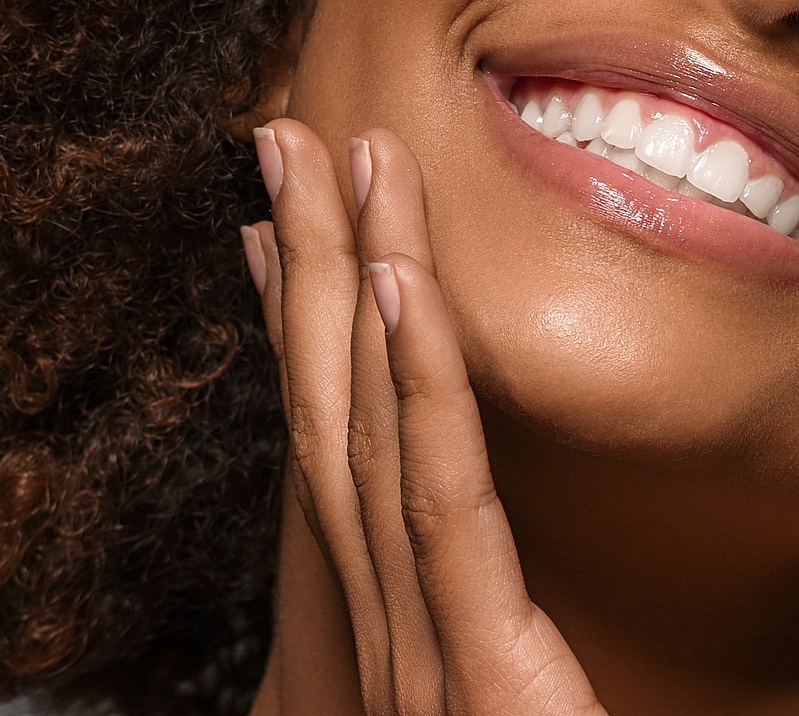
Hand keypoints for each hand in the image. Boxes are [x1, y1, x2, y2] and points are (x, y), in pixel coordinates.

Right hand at [243, 119, 607, 715]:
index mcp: (404, 637)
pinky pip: (444, 499)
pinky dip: (419, 381)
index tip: (277, 231)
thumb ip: (500, 644)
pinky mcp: (483, 675)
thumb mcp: (521, 709)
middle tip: (283, 140)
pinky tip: (401, 283)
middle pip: (332, 409)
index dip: (303, 328)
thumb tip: (509, 597)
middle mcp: (389, 632)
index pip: (339, 452)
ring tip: (342, 158)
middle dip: (308, 262)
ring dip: (353, 276)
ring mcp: (420, 656)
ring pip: (372, 425)